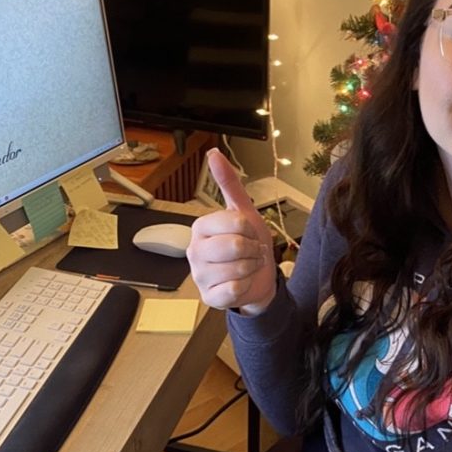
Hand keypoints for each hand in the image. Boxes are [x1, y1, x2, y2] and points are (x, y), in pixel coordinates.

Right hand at [187, 149, 276, 313]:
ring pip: (237, 270)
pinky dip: (245, 287)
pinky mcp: (208, 297)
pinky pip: (233, 290)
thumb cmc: (248, 244)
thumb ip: (229, 183)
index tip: (249, 232)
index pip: (235, 222)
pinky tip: (240, 284)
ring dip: (251, 268)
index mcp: (200, 227)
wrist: (258, 278)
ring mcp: (199, 275)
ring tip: (247, 266)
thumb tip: (214, 153)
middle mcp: (194, 250)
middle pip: (235, 246)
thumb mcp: (244, 212)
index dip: (251, 229)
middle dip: (253, 250)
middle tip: (251, 252)